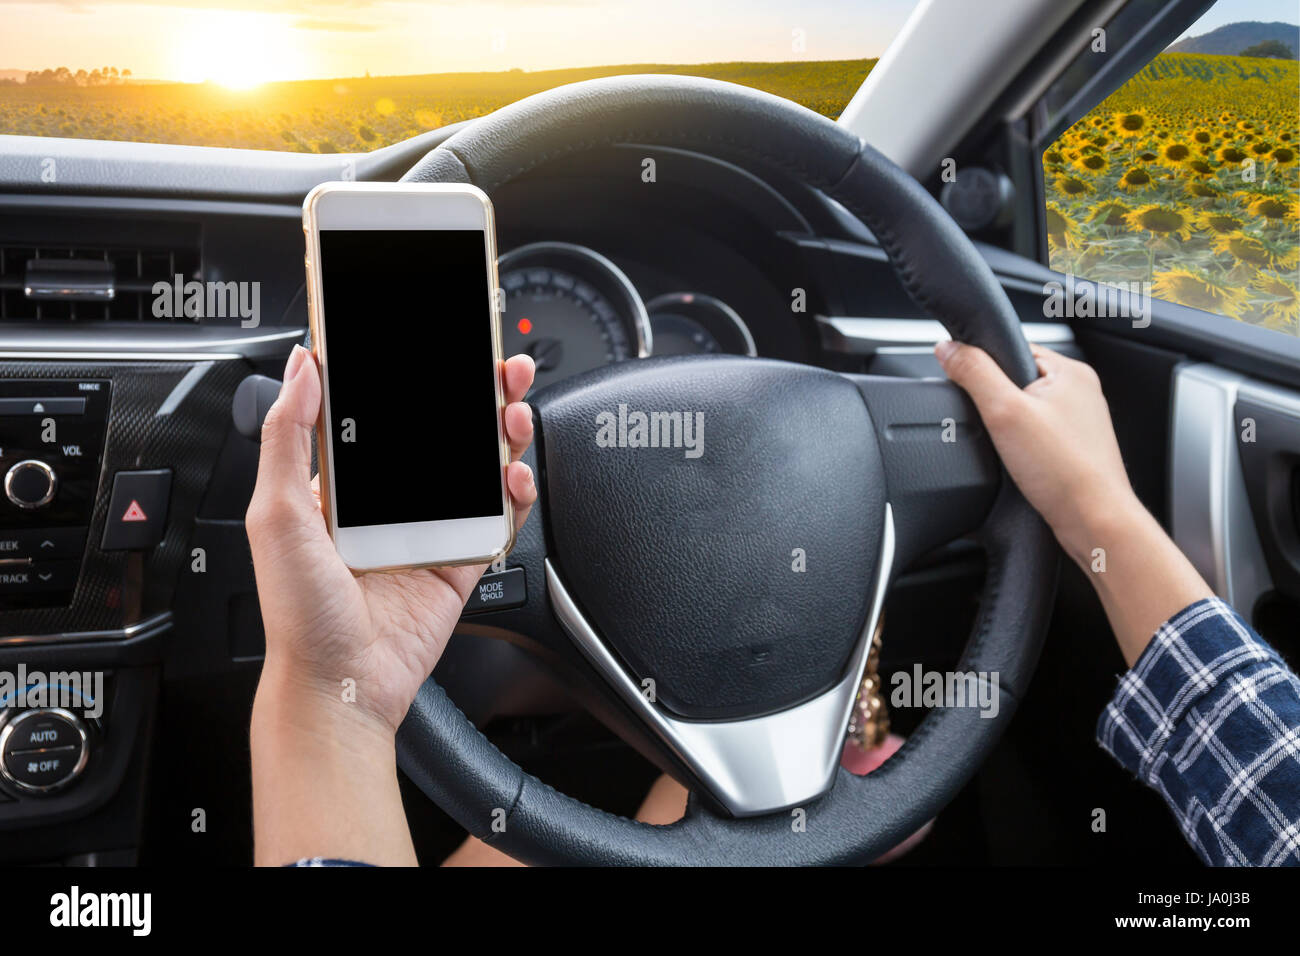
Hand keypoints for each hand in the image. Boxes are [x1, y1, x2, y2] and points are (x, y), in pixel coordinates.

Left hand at [246, 344, 537, 735]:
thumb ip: (288, 436)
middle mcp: (387, 502)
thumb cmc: (299, 613)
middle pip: (440, 431)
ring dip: (499, 431)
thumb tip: (302, 366)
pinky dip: (512, 492)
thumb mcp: (275, 513)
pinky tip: (512, 473)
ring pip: (474, 466)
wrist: (341, 684)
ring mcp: (427, 530)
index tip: (434, 345)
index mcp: (341, 484)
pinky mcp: (459, 561)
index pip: (383, 412)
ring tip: (512, 409)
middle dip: (472, 393)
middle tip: (494, 365)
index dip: (412, 375)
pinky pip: (496, 518)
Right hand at [935, 340, 1209, 665]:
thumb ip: (973, 373)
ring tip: (1016, 452)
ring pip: (1025, 413)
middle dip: (997, 405)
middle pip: (1015, 383)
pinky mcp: (1073, 450)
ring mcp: (1079, 423)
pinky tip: (1023, 466)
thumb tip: (948, 348)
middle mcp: (1080, 393)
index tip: (974, 394)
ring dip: (1009, 430)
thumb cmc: (1065, 471)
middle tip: (999, 430)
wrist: (1094, 522)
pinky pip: (1035, 438)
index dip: (985, 370)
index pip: (1012, 350)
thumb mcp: (1004, 412)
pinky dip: (1022, 450)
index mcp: (1071, 370)